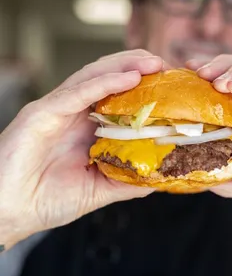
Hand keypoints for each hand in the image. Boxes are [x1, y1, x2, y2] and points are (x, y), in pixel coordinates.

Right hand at [0, 50, 164, 249]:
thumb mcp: (98, 189)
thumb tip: (159, 176)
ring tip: (153, 63)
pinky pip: (76, 92)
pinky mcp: (43, 112)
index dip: (145, 88)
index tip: (171, 86)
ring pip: (94, 76)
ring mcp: (59, 110)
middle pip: (109, 79)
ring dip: (125, 66)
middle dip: (138, 68)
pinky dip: (103, 82)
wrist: (10, 211)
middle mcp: (75, 113)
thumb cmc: (48, 199)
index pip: (119, 98)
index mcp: (88, 128)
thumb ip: (127, 180)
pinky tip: (128, 78)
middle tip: (166, 66)